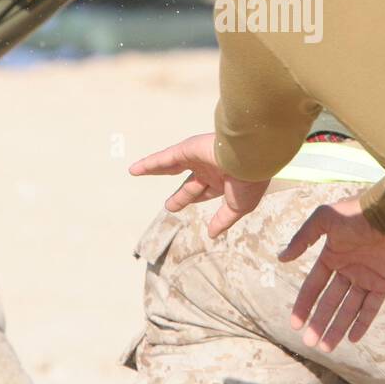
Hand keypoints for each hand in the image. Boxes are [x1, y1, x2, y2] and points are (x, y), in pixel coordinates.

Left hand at [129, 132, 268, 236]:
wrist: (250, 156)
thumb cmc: (248, 182)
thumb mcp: (237, 207)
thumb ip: (223, 220)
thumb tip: (212, 234)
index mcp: (224, 180)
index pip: (206, 192)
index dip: (196, 200)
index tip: (189, 207)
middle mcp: (210, 168)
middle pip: (189, 184)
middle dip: (181, 195)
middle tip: (170, 205)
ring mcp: (198, 157)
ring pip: (172, 166)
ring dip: (156, 170)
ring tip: (140, 175)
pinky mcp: (188, 149)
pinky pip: (164, 158)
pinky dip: (149, 163)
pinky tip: (134, 170)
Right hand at [279, 197, 384, 351]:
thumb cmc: (356, 212)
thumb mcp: (324, 218)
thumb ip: (303, 238)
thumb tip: (281, 258)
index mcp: (331, 256)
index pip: (314, 286)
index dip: (304, 305)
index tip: (295, 324)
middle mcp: (347, 270)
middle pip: (330, 302)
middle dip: (319, 322)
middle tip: (310, 343)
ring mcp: (366, 278)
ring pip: (349, 309)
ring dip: (337, 327)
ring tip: (326, 347)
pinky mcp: (384, 283)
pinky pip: (371, 307)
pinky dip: (362, 323)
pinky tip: (352, 339)